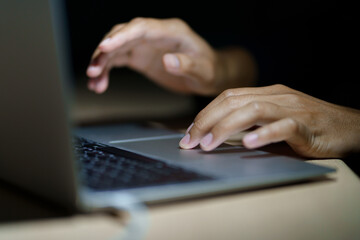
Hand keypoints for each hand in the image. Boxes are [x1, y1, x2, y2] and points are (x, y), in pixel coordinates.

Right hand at [86, 18, 256, 94]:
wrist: (208, 74)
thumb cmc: (209, 69)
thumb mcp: (203, 70)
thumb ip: (186, 64)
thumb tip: (168, 61)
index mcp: (171, 31)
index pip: (141, 28)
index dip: (121, 36)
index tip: (104, 47)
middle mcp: (155, 34)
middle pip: (123, 35)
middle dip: (105, 51)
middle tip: (93, 70)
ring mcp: (145, 44)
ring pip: (116, 48)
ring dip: (102, 63)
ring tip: (94, 82)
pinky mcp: (140, 56)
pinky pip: (118, 60)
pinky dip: (107, 71)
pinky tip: (100, 84)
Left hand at [179, 84, 359, 157]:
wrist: (348, 127)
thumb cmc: (309, 125)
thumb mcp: (275, 118)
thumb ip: (251, 121)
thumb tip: (219, 134)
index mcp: (267, 93)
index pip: (228, 97)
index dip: (205, 113)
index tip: (189, 132)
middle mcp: (277, 96)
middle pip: (234, 102)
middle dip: (207, 121)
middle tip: (190, 141)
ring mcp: (292, 108)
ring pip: (253, 110)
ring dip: (225, 128)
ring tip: (208, 145)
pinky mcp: (307, 125)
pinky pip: (283, 127)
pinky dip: (263, 134)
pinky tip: (247, 143)